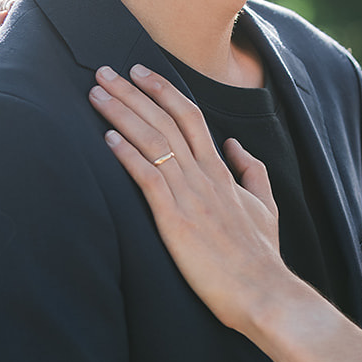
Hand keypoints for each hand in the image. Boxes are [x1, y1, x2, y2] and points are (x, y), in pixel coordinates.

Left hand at [88, 65, 284, 329]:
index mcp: (222, 171)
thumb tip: (236, 145)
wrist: (264, 291)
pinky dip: (127, 156)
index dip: (163, 90)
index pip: (190, 116)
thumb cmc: (261, 256)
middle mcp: (204, 176)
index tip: (139, 71)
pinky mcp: (176, 221)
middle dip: (133, 92)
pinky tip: (107, 139)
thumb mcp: (265, 207)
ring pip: (153, 142)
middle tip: (104, 70)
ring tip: (96, 94)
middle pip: (165, 120)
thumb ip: (251, 172)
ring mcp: (190, 196)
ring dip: (122, 114)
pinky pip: (148, 179)